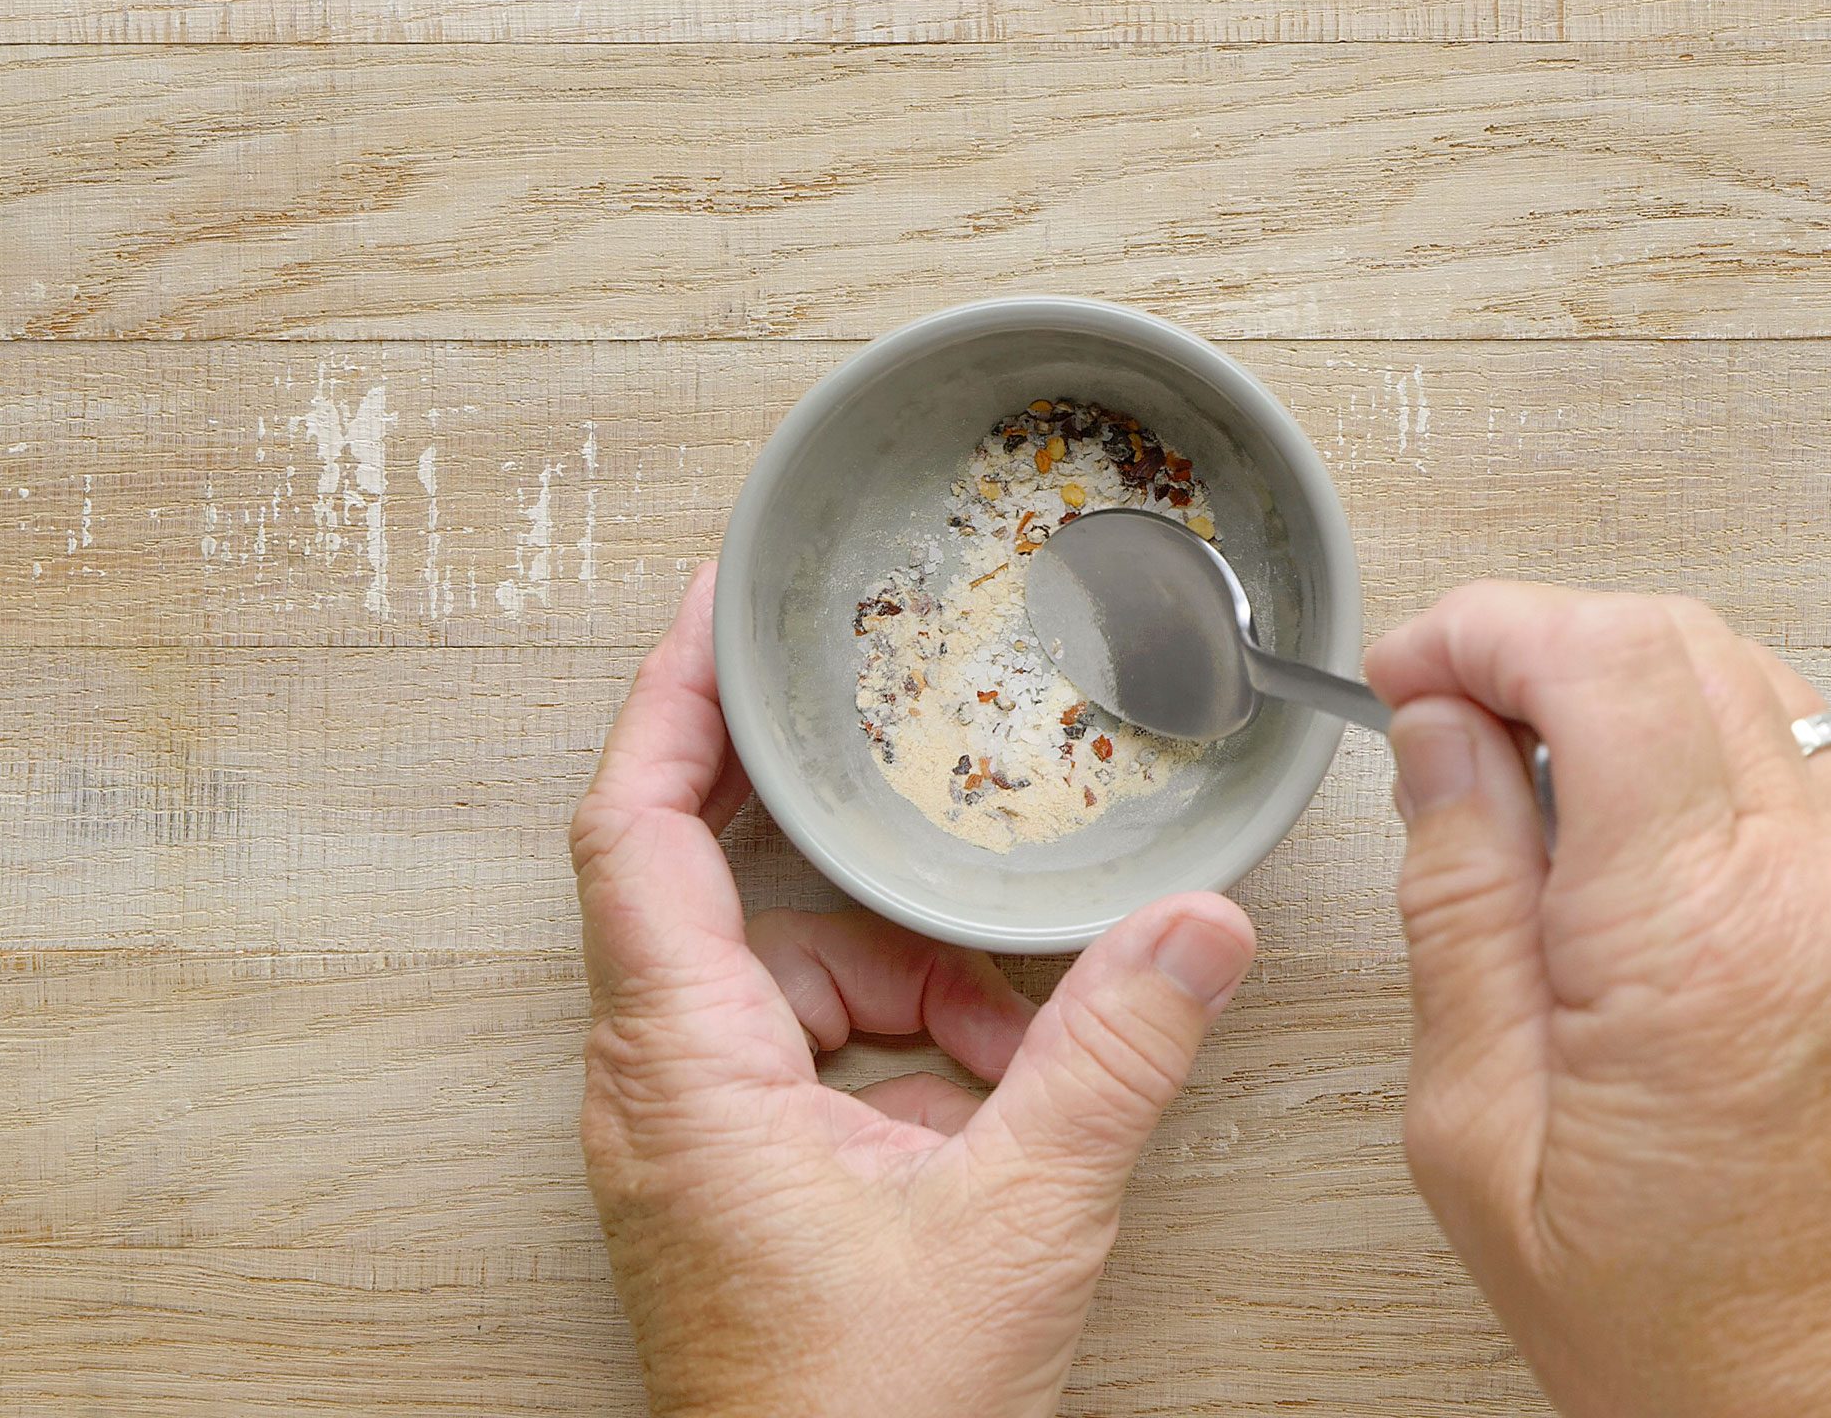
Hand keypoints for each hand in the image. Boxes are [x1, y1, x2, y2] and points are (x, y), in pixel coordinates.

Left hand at [572, 564, 1256, 1417]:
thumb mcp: (1018, 1220)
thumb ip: (1113, 1058)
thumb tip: (1197, 931)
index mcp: (683, 1069)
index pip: (634, 831)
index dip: (667, 702)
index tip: (713, 610)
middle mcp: (656, 1090)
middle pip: (724, 895)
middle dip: (843, 858)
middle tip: (912, 778)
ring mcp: (688, 1141)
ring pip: (785, 983)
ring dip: (903, 984)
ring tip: (1013, 1041)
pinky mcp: (729, 1182)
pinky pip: (806, 1059)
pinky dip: (900, 1053)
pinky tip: (989, 1104)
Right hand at [1366, 582, 1830, 1417]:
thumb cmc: (1681, 1324)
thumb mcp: (1482, 1135)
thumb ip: (1459, 907)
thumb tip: (1439, 745)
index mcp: (1696, 938)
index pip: (1603, 662)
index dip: (1480, 628)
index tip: (1404, 671)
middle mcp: (1814, 888)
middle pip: (1675, 639)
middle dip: (1533, 638)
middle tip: (1438, 711)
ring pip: (1739, 676)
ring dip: (1610, 682)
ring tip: (1515, 776)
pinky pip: (1787, 753)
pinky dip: (1683, 741)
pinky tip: (1610, 827)